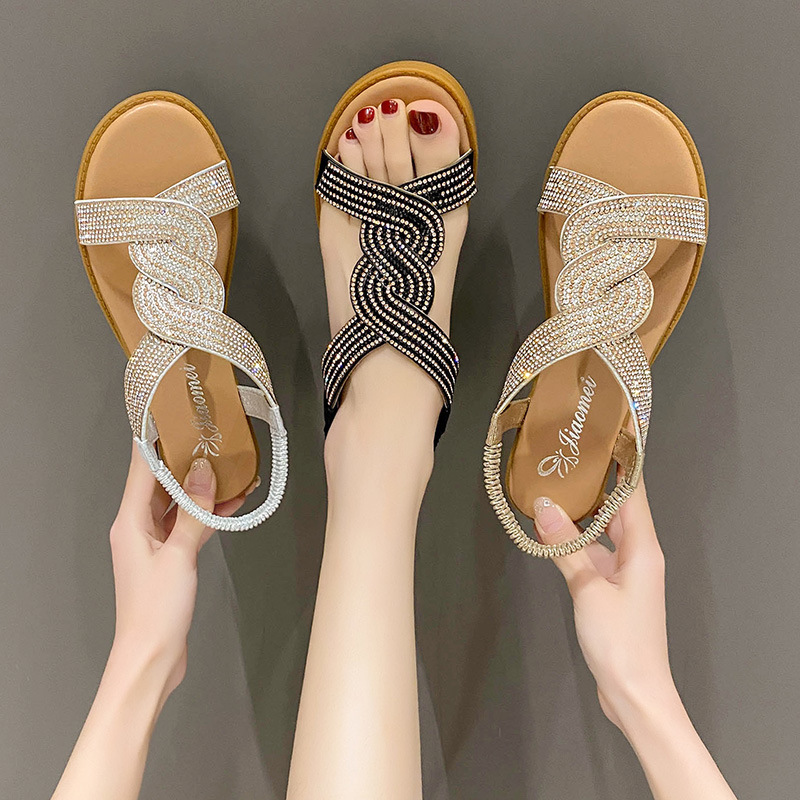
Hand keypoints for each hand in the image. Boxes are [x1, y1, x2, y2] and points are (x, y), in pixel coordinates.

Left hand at [109, 442, 246, 699]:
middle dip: (185, 459)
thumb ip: (193, 512)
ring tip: (228, 467)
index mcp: (130, 522)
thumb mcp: (179, 555)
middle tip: (209, 436)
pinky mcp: (169, 558)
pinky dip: (207, 513)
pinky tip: (230, 502)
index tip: (170, 415)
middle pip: (160, 482)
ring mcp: (154, 543)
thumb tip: (202, 473)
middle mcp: (137, 528)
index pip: (141, 468)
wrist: (152, 656)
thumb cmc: (155, 611)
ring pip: (178, 503)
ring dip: (201, 487)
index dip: (154, 440)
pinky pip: (188, 524)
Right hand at [533, 478, 671, 729]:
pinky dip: (577, 542)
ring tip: (552, 489)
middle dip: (593, 483)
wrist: (635, 693)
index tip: (600, 437)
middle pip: (618, 508)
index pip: (633, 493)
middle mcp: (639, 555)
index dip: (620, 463)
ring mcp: (627, 573)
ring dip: (582, 514)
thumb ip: (565, 547)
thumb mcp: (588, 589)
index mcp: (643, 548)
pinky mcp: (614, 590)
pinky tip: (554, 534)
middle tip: (564, 459)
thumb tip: (543, 507)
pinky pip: (596, 553)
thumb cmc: (621, 642)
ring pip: (604, 531)